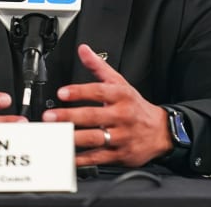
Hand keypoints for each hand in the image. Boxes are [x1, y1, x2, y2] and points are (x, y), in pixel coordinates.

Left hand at [42, 44, 171, 166]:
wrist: (160, 131)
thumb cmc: (135, 106)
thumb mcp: (119, 82)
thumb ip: (98, 66)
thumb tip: (83, 50)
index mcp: (121, 95)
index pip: (98, 91)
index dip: (79, 91)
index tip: (61, 93)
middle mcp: (122, 115)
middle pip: (93, 116)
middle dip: (69, 117)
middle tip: (50, 117)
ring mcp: (121, 136)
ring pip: (95, 138)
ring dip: (73, 138)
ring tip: (55, 137)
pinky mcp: (120, 154)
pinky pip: (99, 157)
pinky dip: (82, 159)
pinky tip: (68, 156)